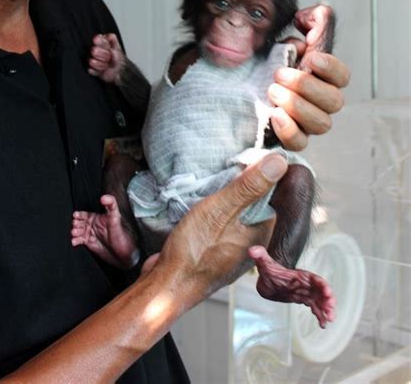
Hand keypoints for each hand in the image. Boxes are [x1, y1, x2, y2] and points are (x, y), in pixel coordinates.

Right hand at [88, 33, 125, 83]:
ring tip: (107, 64)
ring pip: (91, 61)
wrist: (119, 71)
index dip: (104, 45)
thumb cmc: (119, 59)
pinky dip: (99, 71)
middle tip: (109, 57)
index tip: (109, 48)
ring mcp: (91, 58)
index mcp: (100, 42)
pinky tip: (103, 69)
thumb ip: (111, 40)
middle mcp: (94, 49)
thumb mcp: (117, 47)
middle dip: (104, 55)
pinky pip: (90, 69)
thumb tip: (106, 35)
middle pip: (94, 50)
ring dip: (102, 64)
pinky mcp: (90, 68)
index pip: (97, 39)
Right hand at [148, 152, 287, 303]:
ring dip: (224, 198)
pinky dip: (215, 213)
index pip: (271, 194)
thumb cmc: (193, 251)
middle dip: (240, 185)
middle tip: (224, 170)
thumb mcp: (221, 209)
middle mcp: (253, 243)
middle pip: (254, 203)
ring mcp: (234, 250)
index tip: (243, 159)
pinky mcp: (217, 253)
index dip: (258, 173)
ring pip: (236, 213)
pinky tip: (202, 207)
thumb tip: (280, 162)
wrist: (165, 287)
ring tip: (211, 185)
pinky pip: (222, 225)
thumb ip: (250, 186)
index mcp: (262, 233)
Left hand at [269, 4, 349, 150]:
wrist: (235, 83)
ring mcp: (306, 122)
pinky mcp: (289, 138)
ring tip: (273, 91)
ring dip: (298, 106)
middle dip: (307, 86)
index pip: (342, 76)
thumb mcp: (282, 36)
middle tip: (280, 74)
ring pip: (321, 123)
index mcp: (322, 77)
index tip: (310, 59)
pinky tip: (274, 114)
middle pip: (334, 102)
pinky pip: (300, 143)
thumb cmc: (264, 60)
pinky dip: (290, 129)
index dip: (331, 68)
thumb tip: (320, 11)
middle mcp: (320, 102)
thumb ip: (307, 21)